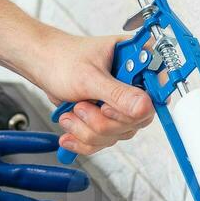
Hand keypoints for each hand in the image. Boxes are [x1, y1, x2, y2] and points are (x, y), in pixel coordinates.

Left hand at [26, 30, 154, 156]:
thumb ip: (117, 93)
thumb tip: (145, 106)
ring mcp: (122, 103)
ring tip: (70, 112)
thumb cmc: (62, 59)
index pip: (158, 92)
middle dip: (102, 121)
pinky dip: (83, 139)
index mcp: (139, 61)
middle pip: (137, 120)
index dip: (137, 108)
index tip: (107, 107)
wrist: (41, 65)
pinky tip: (70, 130)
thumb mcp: (89, 77)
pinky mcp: (108, 117)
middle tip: (80, 107)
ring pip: (119, 134)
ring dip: (88, 130)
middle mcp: (135, 84)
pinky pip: (104, 141)